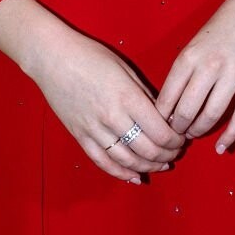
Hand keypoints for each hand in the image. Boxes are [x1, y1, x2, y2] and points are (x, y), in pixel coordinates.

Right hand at [30, 29, 187, 183]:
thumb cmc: (90, 56)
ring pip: (127, 160)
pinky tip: (135, 177)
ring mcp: (94, 129)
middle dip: (166, 155)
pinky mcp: (80, 136)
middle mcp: (112, 117)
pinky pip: (103, 162)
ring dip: (148, 167)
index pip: (160, 131)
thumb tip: (164, 116)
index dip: (175, 141)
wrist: (52, 58)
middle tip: (175, 153)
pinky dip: (121, 173)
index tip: (181, 139)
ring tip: (160, 166)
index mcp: (128, 98)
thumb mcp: (126, 69)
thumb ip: (145, 95)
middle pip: (147, 150)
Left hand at [154, 0, 234, 154]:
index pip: (167, 97)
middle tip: (177, 135)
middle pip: (187, 111)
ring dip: (200, 130)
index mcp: (189, 56)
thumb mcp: (197, 41)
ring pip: (211, 115)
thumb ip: (185, 69)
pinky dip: (231, 135)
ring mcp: (234, 74)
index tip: (159, 126)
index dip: (161, 118)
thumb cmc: (226, 20)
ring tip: (195, 134)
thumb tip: (172, 100)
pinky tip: (223, 147)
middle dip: (179, 129)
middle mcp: (209, 66)